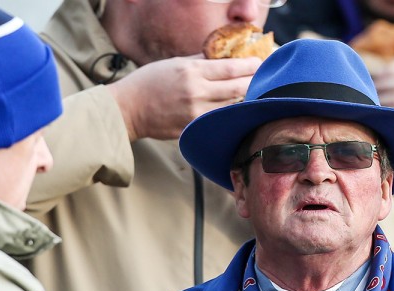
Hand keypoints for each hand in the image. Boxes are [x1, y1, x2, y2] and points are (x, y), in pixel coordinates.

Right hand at [106, 54, 261, 141]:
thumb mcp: (174, 64)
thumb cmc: (148, 83)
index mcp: (191, 72)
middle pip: (237, 88)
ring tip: (256, 94)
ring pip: (231, 107)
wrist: (128, 109)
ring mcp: (196, 114)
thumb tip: (222, 57)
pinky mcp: (193, 129)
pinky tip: (237, 111)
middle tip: (266, 78)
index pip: (230, 68)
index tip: (260, 63)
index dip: (250, 65)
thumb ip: (199, 61)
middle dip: (254, 82)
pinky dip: (229, 115)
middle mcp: (196, 93)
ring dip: (245, 100)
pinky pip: (218, 121)